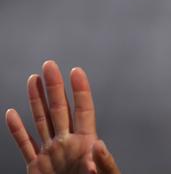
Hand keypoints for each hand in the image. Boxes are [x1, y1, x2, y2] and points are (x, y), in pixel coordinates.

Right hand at [5, 60, 119, 173]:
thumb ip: (103, 165)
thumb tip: (98, 148)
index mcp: (86, 144)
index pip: (83, 110)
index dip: (80, 91)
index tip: (76, 71)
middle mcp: (68, 144)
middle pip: (60, 109)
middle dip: (54, 87)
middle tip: (49, 64)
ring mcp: (52, 154)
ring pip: (41, 121)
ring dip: (35, 101)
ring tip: (33, 78)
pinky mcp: (37, 167)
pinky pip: (25, 145)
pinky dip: (17, 130)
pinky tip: (11, 113)